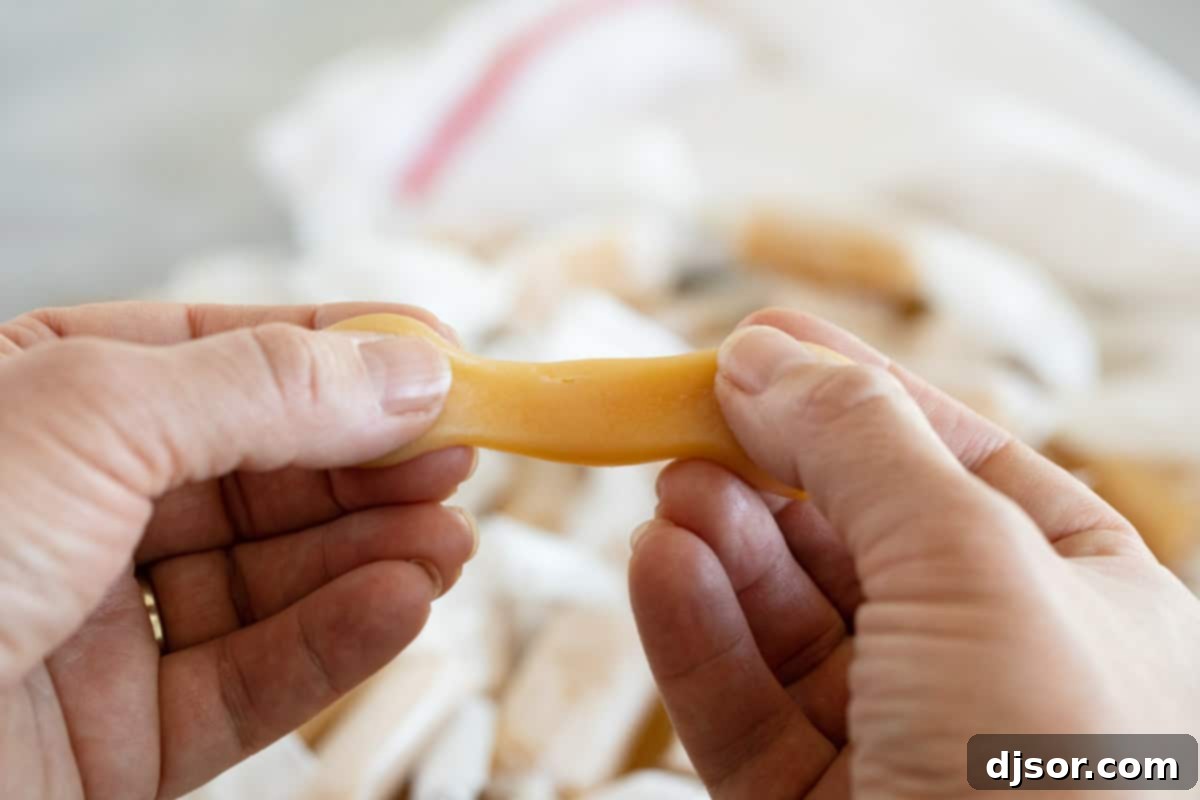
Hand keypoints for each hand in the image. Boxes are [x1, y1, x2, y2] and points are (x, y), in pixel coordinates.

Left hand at [0, 302, 476, 798]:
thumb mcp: (97, 414)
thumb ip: (268, 390)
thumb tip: (411, 370)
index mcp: (46, 396)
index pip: (228, 358)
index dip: (343, 357)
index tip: (444, 363)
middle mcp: (74, 506)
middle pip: (264, 475)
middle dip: (368, 466)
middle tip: (463, 458)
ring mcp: (96, 626)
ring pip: (269, 583)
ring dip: (369, 557)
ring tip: (452, 541)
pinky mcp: (116, 739)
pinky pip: (246, 683)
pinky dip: (334, 644)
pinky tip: (401, 605)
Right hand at [629, 309, 1199, 798]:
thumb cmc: (1057, 765)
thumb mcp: (975, 559)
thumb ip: (862, 442)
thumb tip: (765, 353)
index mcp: (1074, 588)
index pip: (946, 455)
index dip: (848, 389)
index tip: (751, 338)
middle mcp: (986, 660)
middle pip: (849, 531)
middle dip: (766, 466)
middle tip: (682, 411)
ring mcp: (895, 738)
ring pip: (784, 617)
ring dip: (722, 544)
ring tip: (670, 488)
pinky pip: (741, 701)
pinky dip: (694, 630)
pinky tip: (657, 564)